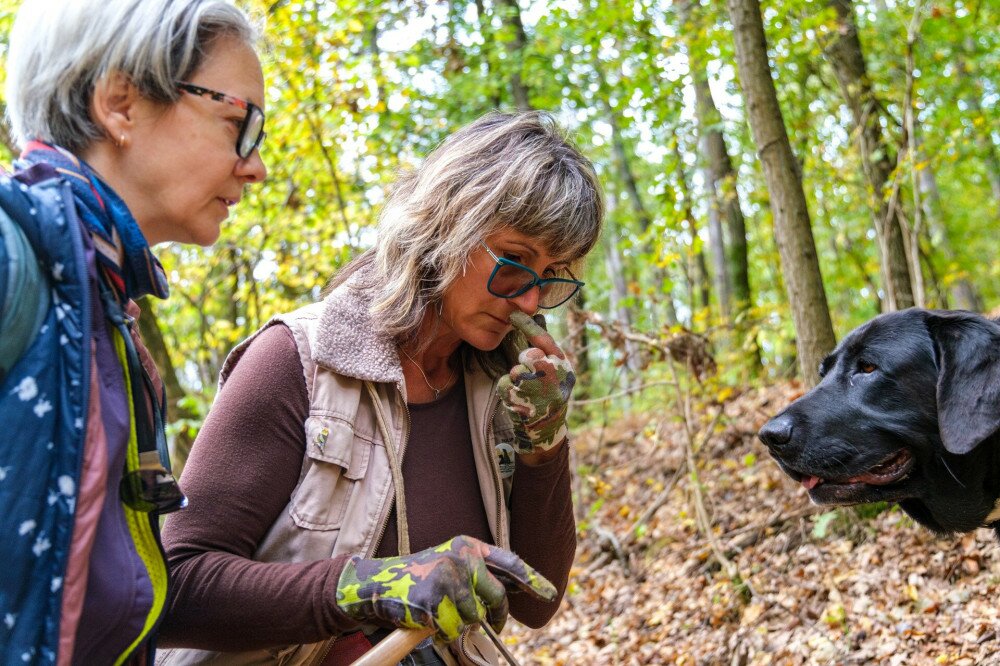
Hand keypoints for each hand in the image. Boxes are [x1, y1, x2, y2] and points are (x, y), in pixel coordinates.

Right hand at [335, 535, 555, 641]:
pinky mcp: (435, 599)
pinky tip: (428, 618)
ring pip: (474, 618)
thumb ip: (476, 575)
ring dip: (460, 624)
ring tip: (440, 613)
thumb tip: (506, 597)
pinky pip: (453, 628)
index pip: (509, 562)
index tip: (550, 593)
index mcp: (467, 546)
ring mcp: (447, 578)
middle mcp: (461, 558)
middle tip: (497, 628)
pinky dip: (443, 631)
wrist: (376, 583)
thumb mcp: (448, 564)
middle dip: (498, 618)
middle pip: (496, 597)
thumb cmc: (416, 577)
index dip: (532, 579)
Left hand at [498, 311, 575, 454]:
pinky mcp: (525, 404)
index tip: (513, 315)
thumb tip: (537, 321)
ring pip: (516, 372)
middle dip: (524, 365)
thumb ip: (547, 353)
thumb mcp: (556, 374)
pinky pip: (506, 386)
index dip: (527, 326)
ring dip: (516, 381)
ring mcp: (541, 392)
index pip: (545, 341)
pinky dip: (507, 392)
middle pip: (528, 357)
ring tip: (525, 393)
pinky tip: (518, 402)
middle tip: (528, 376)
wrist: (546, 431)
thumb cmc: (548, 397)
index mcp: (564, 367)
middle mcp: (557, 379)